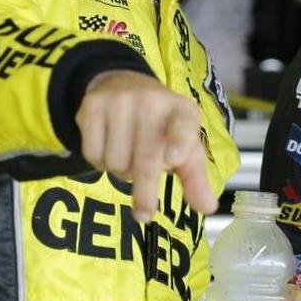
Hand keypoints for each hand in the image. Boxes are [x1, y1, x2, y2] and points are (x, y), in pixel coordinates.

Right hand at [75, 69, 216, 220]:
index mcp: (183, 110)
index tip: (175, 159)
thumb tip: (208, 208)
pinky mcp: (93, 105)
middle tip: (144, 214)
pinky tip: (109, 147)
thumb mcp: (185, 146)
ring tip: (129, 156)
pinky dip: (100, 162)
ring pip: (116, 162)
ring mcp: (120, 100)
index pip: (184, 125)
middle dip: (145, 193)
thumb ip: (195, 178)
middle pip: (146, 160)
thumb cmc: (162, 126)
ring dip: (121, 171)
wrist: (124, 86)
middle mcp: (153, 100)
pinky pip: (92, 154)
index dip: (180, 141)